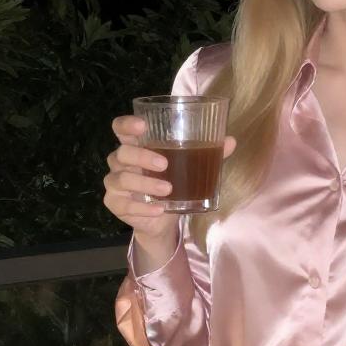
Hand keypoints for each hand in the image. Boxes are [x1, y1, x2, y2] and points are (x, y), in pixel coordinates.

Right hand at [102, 114, 236, 243]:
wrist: (162, 220)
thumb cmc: (173, 184)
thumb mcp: (190, 168)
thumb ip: (208, 153)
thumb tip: (230, 141)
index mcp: (136, 145)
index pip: (120, 128)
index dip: (127, 124)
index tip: (142, 126)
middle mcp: (120, 162)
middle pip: (122, 153)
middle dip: (142, 157)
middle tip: (164, 164)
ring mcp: (115, 184)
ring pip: (122, 179)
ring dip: (146, 184)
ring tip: (167, 190)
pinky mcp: (115, 204)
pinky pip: (124, 205)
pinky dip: (142, 208)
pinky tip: (159, 209)